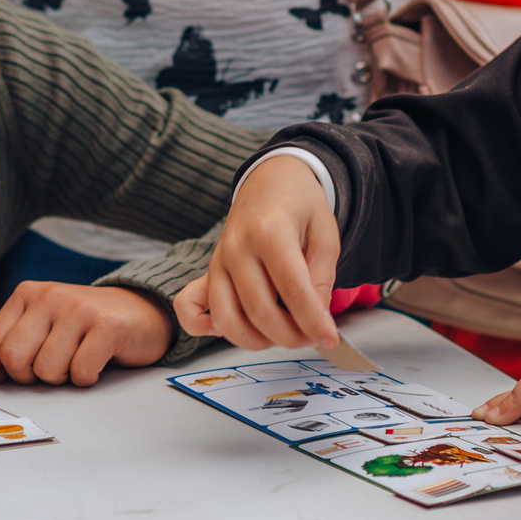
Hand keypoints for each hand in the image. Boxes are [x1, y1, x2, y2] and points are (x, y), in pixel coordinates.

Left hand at [0, 282, 172, 395]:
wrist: (141, 310)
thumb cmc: (86, 325)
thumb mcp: (44, 326)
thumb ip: (13, 346)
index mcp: (29, 295)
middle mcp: (50, 296)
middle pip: (16, 359)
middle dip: (30, 377)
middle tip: (51, 368)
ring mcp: (79, 309)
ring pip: (47, 370)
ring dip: (62, 378)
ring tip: (76, 360)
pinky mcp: (106, 325)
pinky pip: (80, 372)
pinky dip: (86, 379)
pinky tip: (96, 362)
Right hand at [177, 155, 342, 349]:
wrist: (271, 179)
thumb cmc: (300, 204)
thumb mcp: (326, 233)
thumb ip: (322, 278)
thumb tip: (317, 320)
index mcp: (271, 232)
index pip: (293, 290)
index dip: (314, 321)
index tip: (329, 337)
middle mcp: (238, 248)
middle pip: (261, 311)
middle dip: (292, 336)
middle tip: (313, 337)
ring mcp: (218, 261)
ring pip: (229, 320)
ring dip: (259, 340)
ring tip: (286, 334)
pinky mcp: (208, 271)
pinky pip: (191, 308)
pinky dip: (205, 328)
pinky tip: (238, 328)